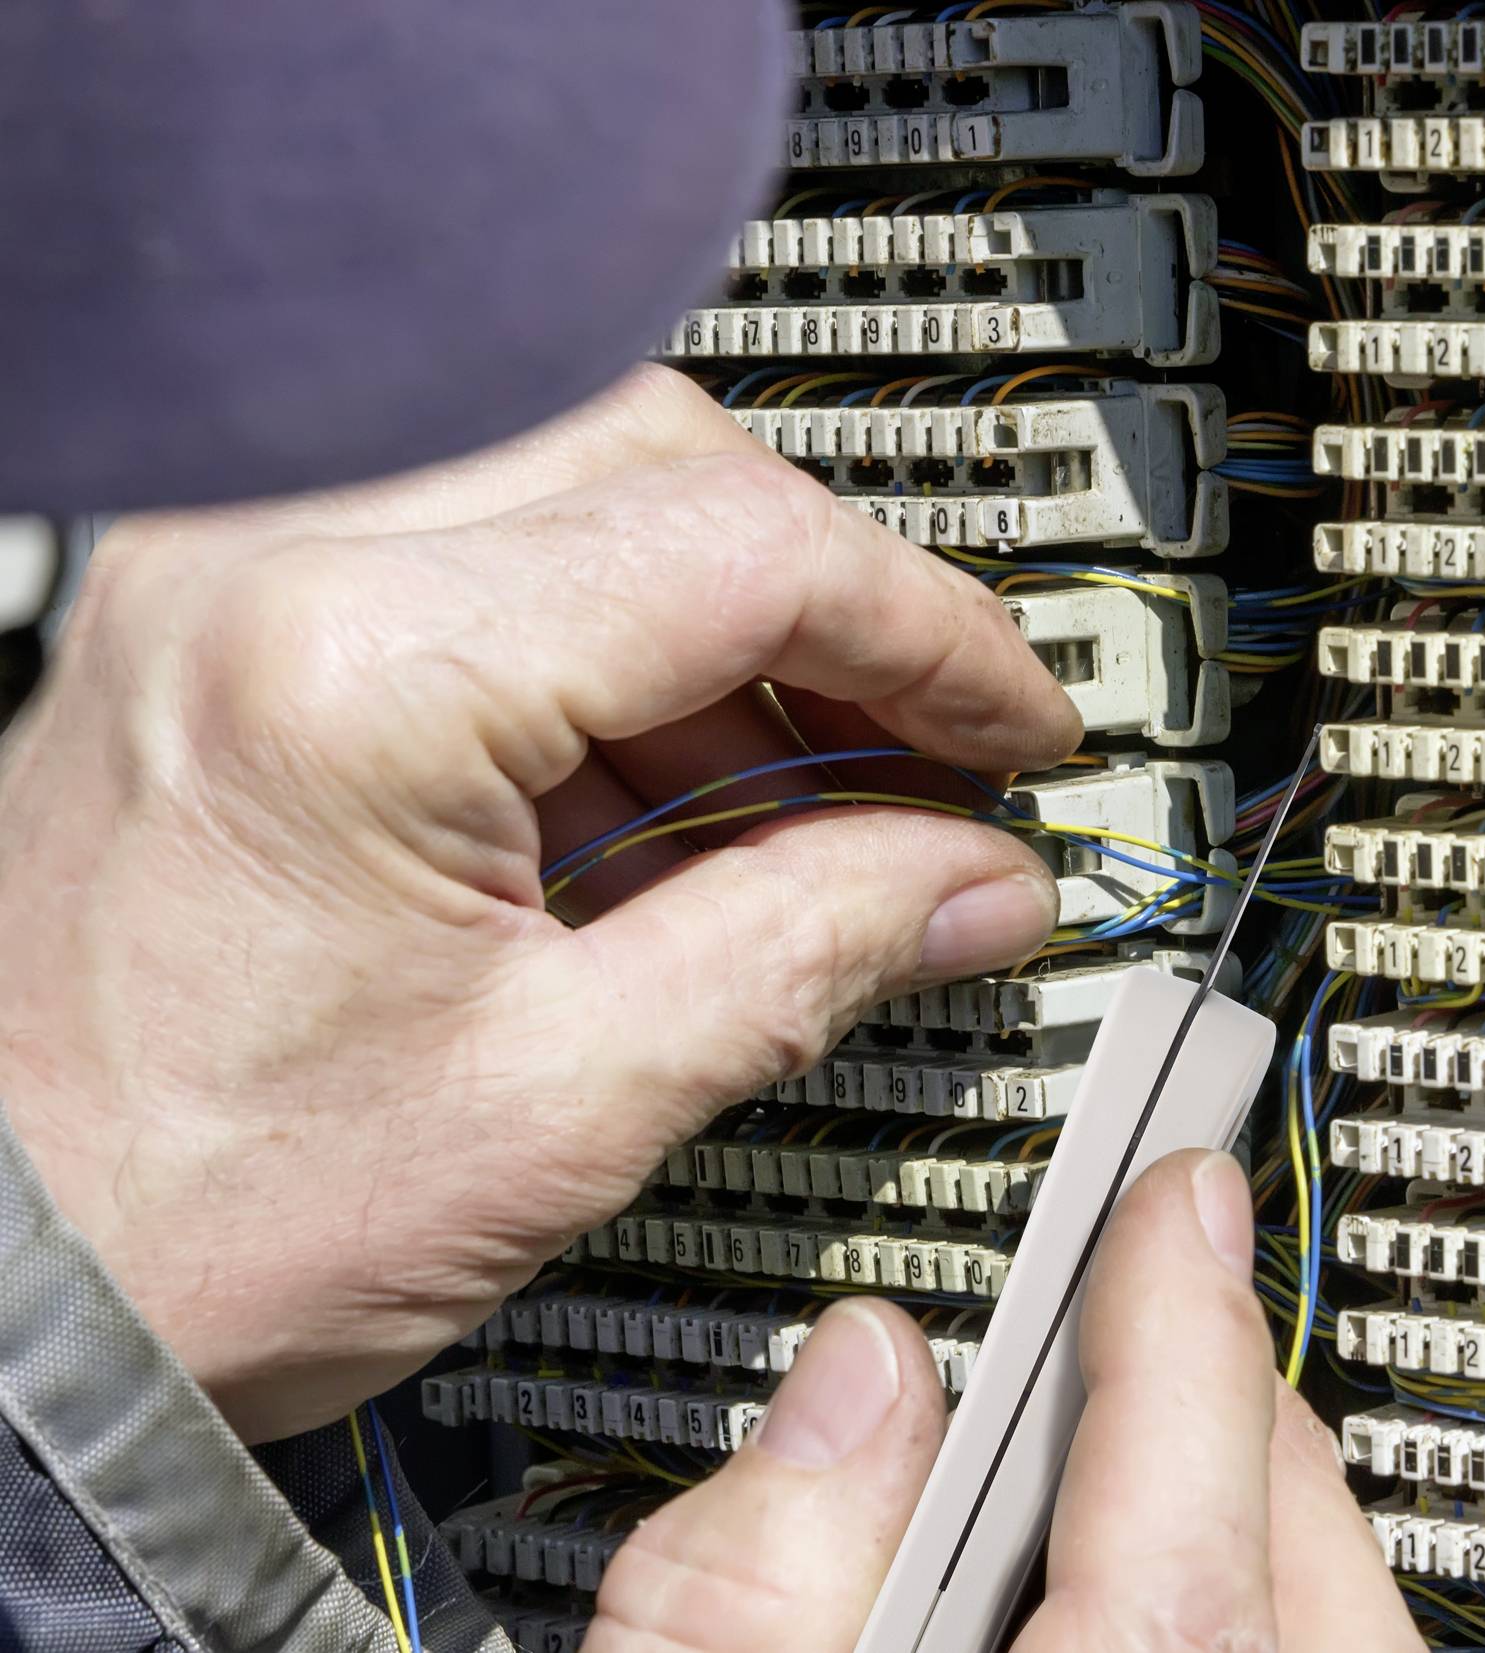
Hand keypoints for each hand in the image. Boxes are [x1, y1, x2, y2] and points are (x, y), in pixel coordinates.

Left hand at [0, 366, 1083, 1440]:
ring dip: (731, 623)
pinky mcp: (224, 624)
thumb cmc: (181, 1221)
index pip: (743, 549)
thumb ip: (806, 952)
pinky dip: (617, 651)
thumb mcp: (558, 1105)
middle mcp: (270, 564)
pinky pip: (482, 558)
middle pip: (666, 456)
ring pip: (577, 480)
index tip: (1017, 729)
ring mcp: (231, 578)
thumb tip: (970, 878)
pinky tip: (682, 789)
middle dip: (833, 603)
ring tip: (821, 793)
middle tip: (933, 749)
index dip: (932, 638)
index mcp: (353, 669)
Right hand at [584, 1151, 1420, 1652]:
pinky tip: (1153, 1616)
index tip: (1176, 1182)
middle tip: (1146, 1292)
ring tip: (1134, 1471)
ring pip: (1339, 1615)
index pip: (1195, 1459)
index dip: (1177, 1289)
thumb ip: (750, 1582)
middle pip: (1302, 1525)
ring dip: (1249, 1514)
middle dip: (1223, 1385)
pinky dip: (1259, 1613)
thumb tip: (852, 1377)